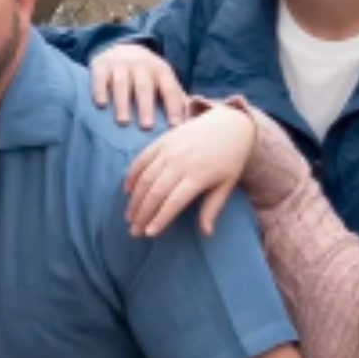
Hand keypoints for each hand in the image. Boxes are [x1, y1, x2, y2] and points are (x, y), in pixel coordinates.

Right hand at [90, 45, 187, 128]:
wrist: (123, 47)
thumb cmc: (148, 75)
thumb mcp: (164, 81)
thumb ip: (177, 100)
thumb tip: (191, 123)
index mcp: (161, 71)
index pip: (169, 89)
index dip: (173, 106)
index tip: (175, 126)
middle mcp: (142, 65)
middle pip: (144, 86)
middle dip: (146, 106)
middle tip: (147, 127)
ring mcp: (120, 64)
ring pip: (122, 83)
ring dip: (122, 103)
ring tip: (123, 122)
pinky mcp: (101, 65)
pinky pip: (100, 77)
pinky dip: (99, 90)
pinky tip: (101, 104)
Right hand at [121, 105, 256, 238]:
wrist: (230, 123)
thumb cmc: (231, 158)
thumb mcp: (227, 184)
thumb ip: (212, 208)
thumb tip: (206, 234)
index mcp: (198, 176)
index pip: (173, 202)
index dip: (159, 219)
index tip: (149, 234)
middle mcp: (181, 162)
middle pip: (155, 192)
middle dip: (142, 214)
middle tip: (134, 231)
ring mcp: (169, 149)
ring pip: (145, 178)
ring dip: (134, 199)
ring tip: (129, 216)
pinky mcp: (162, 140)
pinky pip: (142, 159)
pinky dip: (132, 175)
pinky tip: (127, 190)